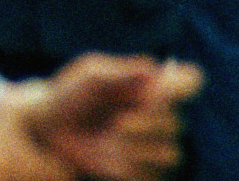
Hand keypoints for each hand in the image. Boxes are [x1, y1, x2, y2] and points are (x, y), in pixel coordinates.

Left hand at [24, 55, 201, 180]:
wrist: (48, 129)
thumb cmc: (70, 94)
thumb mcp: (90, 74)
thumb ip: (121, 71)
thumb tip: (154, 68)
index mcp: (151, 87)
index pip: (189, 80)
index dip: (187, 83)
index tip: (167, 86)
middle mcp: (158, 116)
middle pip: (176, 123)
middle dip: (148, 123)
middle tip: (119, 121)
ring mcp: (154, 145)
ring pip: (170, 153)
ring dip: (138, 147)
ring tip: (110, 138)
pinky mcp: (145, 171)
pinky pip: (155, 176)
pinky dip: (131, 168)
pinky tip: (109, 159)